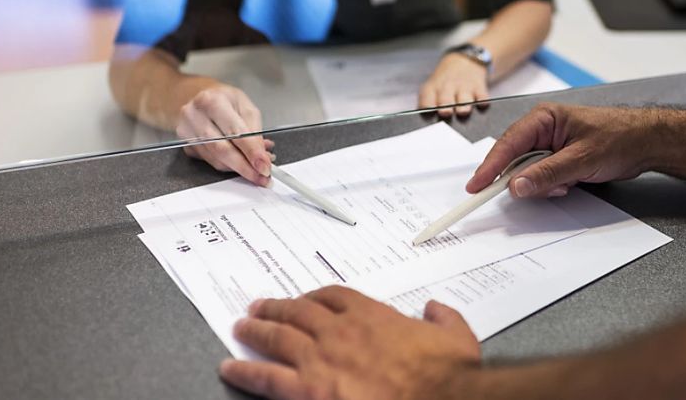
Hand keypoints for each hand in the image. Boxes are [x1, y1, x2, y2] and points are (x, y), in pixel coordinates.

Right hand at [176, 79, 273, 185]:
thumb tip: (262, 156)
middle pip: (222, 149)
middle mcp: (195, 116)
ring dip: (239, 168)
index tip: (265, 166)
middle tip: (262, 177)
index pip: (235, 132)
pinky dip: (229, 165)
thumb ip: (255, 131)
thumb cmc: (223, 99)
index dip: (252, 153)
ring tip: (256, 168)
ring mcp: (187, 132)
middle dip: (245, 167)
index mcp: (212, 101)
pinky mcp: (186, 146)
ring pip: (216, 160)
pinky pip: (211, 162)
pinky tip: (240, 161)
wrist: (196, 96)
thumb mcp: (245, 106)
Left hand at [219, 286, 480, 399]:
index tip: (306, 299)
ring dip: (256, 330)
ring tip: (241, 326)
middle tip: (259, 307)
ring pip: (278, 337)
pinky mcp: (309, 390)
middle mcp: (340, 331)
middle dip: (276, 307)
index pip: (334, 295)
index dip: (315, 295)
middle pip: (298, 311)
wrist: (438, 398)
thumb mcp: (456, 337)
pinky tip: (229, 368)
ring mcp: (320, 360)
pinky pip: (267, 378)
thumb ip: (444, 319)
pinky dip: (245, 371)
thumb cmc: (444, 374)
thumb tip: (437, 309)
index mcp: (371, 316)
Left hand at [419, 53, 489, 118]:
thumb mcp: (432, 88)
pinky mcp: (479, 87)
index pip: (426, 100)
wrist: (463, 61)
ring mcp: (464, 87)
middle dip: (445, 106)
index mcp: (432, 89)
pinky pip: (482, 96)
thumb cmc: (444, 82)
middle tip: (445, 113)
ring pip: (464, 98)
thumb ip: (428, 104)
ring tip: (463, 111)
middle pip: (445, 99)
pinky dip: (482, 101)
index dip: (426, 107)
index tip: (428, 113)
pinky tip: (482, 105)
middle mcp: (447, 88)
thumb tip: (426, 124)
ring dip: (464, 105)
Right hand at [466, 103, 660, 197]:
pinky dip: (551, 185)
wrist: (647, 142)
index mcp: (543, 118)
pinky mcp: (558, 158)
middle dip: (524, 179)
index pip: (507, 144)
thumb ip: (546, 173)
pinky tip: (570, 184)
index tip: (476, 186)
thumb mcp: (581, 158)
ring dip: (542, 184)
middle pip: (514, 160)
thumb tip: (516, 186)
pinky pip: (542, 176)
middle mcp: (542, 130)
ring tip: (566, 184)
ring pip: (528, 171)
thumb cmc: (619, 137)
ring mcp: (549, 145)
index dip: (490, 167)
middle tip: (532, 191)